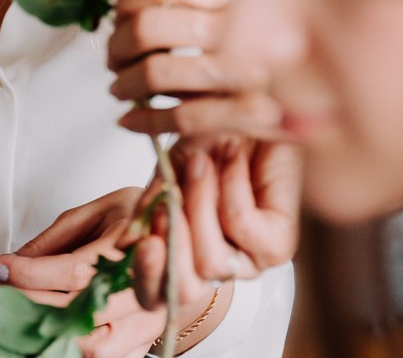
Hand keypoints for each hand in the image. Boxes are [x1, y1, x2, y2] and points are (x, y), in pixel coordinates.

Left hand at [0, 187, 225, 355]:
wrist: (185, 245)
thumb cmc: (137, 221)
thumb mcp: (96, 211)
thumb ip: (54, 239)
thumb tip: (12, 262)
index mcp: (133, 244)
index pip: (74, 271)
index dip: (28, 274)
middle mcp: (145, 289)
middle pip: (78, 314)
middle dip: (26, 306)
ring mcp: (146, 323)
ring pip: (90, 348)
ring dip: (43, 336)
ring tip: (9, 319)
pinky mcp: (142, 345)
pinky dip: (65, 350)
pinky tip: (38, 337)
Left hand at [108, 0, 282, 140]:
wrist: (331, 93)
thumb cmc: (276, 48)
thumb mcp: (246, 7)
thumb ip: (199, 3)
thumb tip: (131, 11)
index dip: (129, 0)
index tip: (122, 18)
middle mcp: (238, 25)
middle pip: (150, 27)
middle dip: (118, 47)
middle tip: (114, 60)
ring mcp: (244, 70)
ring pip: (158, 73)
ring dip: (125, 85)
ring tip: (120, 90)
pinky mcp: (249, 114)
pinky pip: (179, 119)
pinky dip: (143, 122)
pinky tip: (130, 122)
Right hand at [133, 141, 299, 300]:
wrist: (253, 107)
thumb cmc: (211, 139)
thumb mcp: (169, 171)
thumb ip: (148, 207)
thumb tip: (124, 244)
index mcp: (184, 255)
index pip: (156, 295)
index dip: (146, 276)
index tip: (142, 244)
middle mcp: (216, 265)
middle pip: (184, 289)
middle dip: (172, 246)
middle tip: (168, 201)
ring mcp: (249, 260)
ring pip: (211, 262)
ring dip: (199, 203)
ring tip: (201, 162)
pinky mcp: (278, 245)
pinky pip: (241, 228)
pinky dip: (231, 187)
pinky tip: (233, 159)